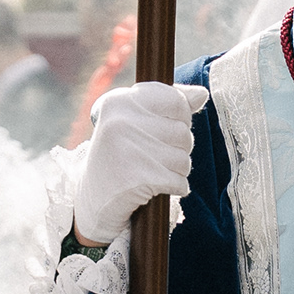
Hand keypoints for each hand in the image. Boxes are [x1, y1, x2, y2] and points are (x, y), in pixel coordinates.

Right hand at [73, 81, 197, 248]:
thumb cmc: (120, 156)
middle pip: (183, 132)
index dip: (180, 119)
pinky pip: (180, 182)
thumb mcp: (136, 121)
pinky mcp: (137, 179)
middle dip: (178, 149)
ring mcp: (128, 150)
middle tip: (153, 157)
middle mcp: (120, 121)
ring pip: (184, 159)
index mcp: (119, 101)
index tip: (161, 129)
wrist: (93, 200)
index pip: (176, 100)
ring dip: (176, 171)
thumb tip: (201, 93)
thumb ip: (169, 104)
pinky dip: (175, 188)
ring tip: (153, 172)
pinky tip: (155, 188)